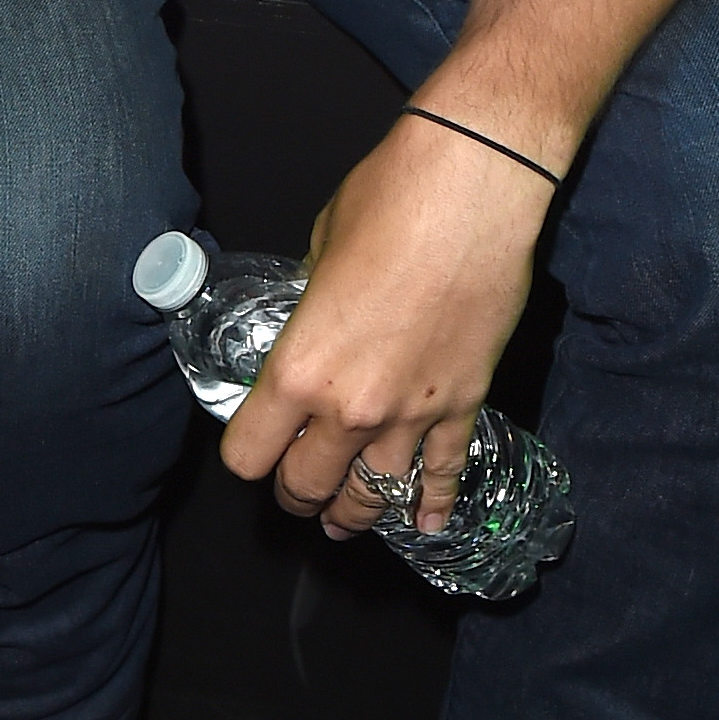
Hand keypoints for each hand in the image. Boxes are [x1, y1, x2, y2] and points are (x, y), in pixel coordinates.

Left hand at [218, 122, 550, 539]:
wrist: (470, 193)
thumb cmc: (384, 205)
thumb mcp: (318, 254)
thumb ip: (311, 307)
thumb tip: (318, 322)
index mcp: (299, 369)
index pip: (250, 453)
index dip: (247, 455)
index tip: (253, 448)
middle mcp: (351, 407)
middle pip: (308, 485)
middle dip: (297, 494)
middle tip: (296, 492)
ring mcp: (413, 413)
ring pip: (376, 495)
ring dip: (357, 512)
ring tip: (345, 521)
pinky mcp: (466, 404)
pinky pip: (447, 473)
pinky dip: (436, 505)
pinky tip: (429, 526)